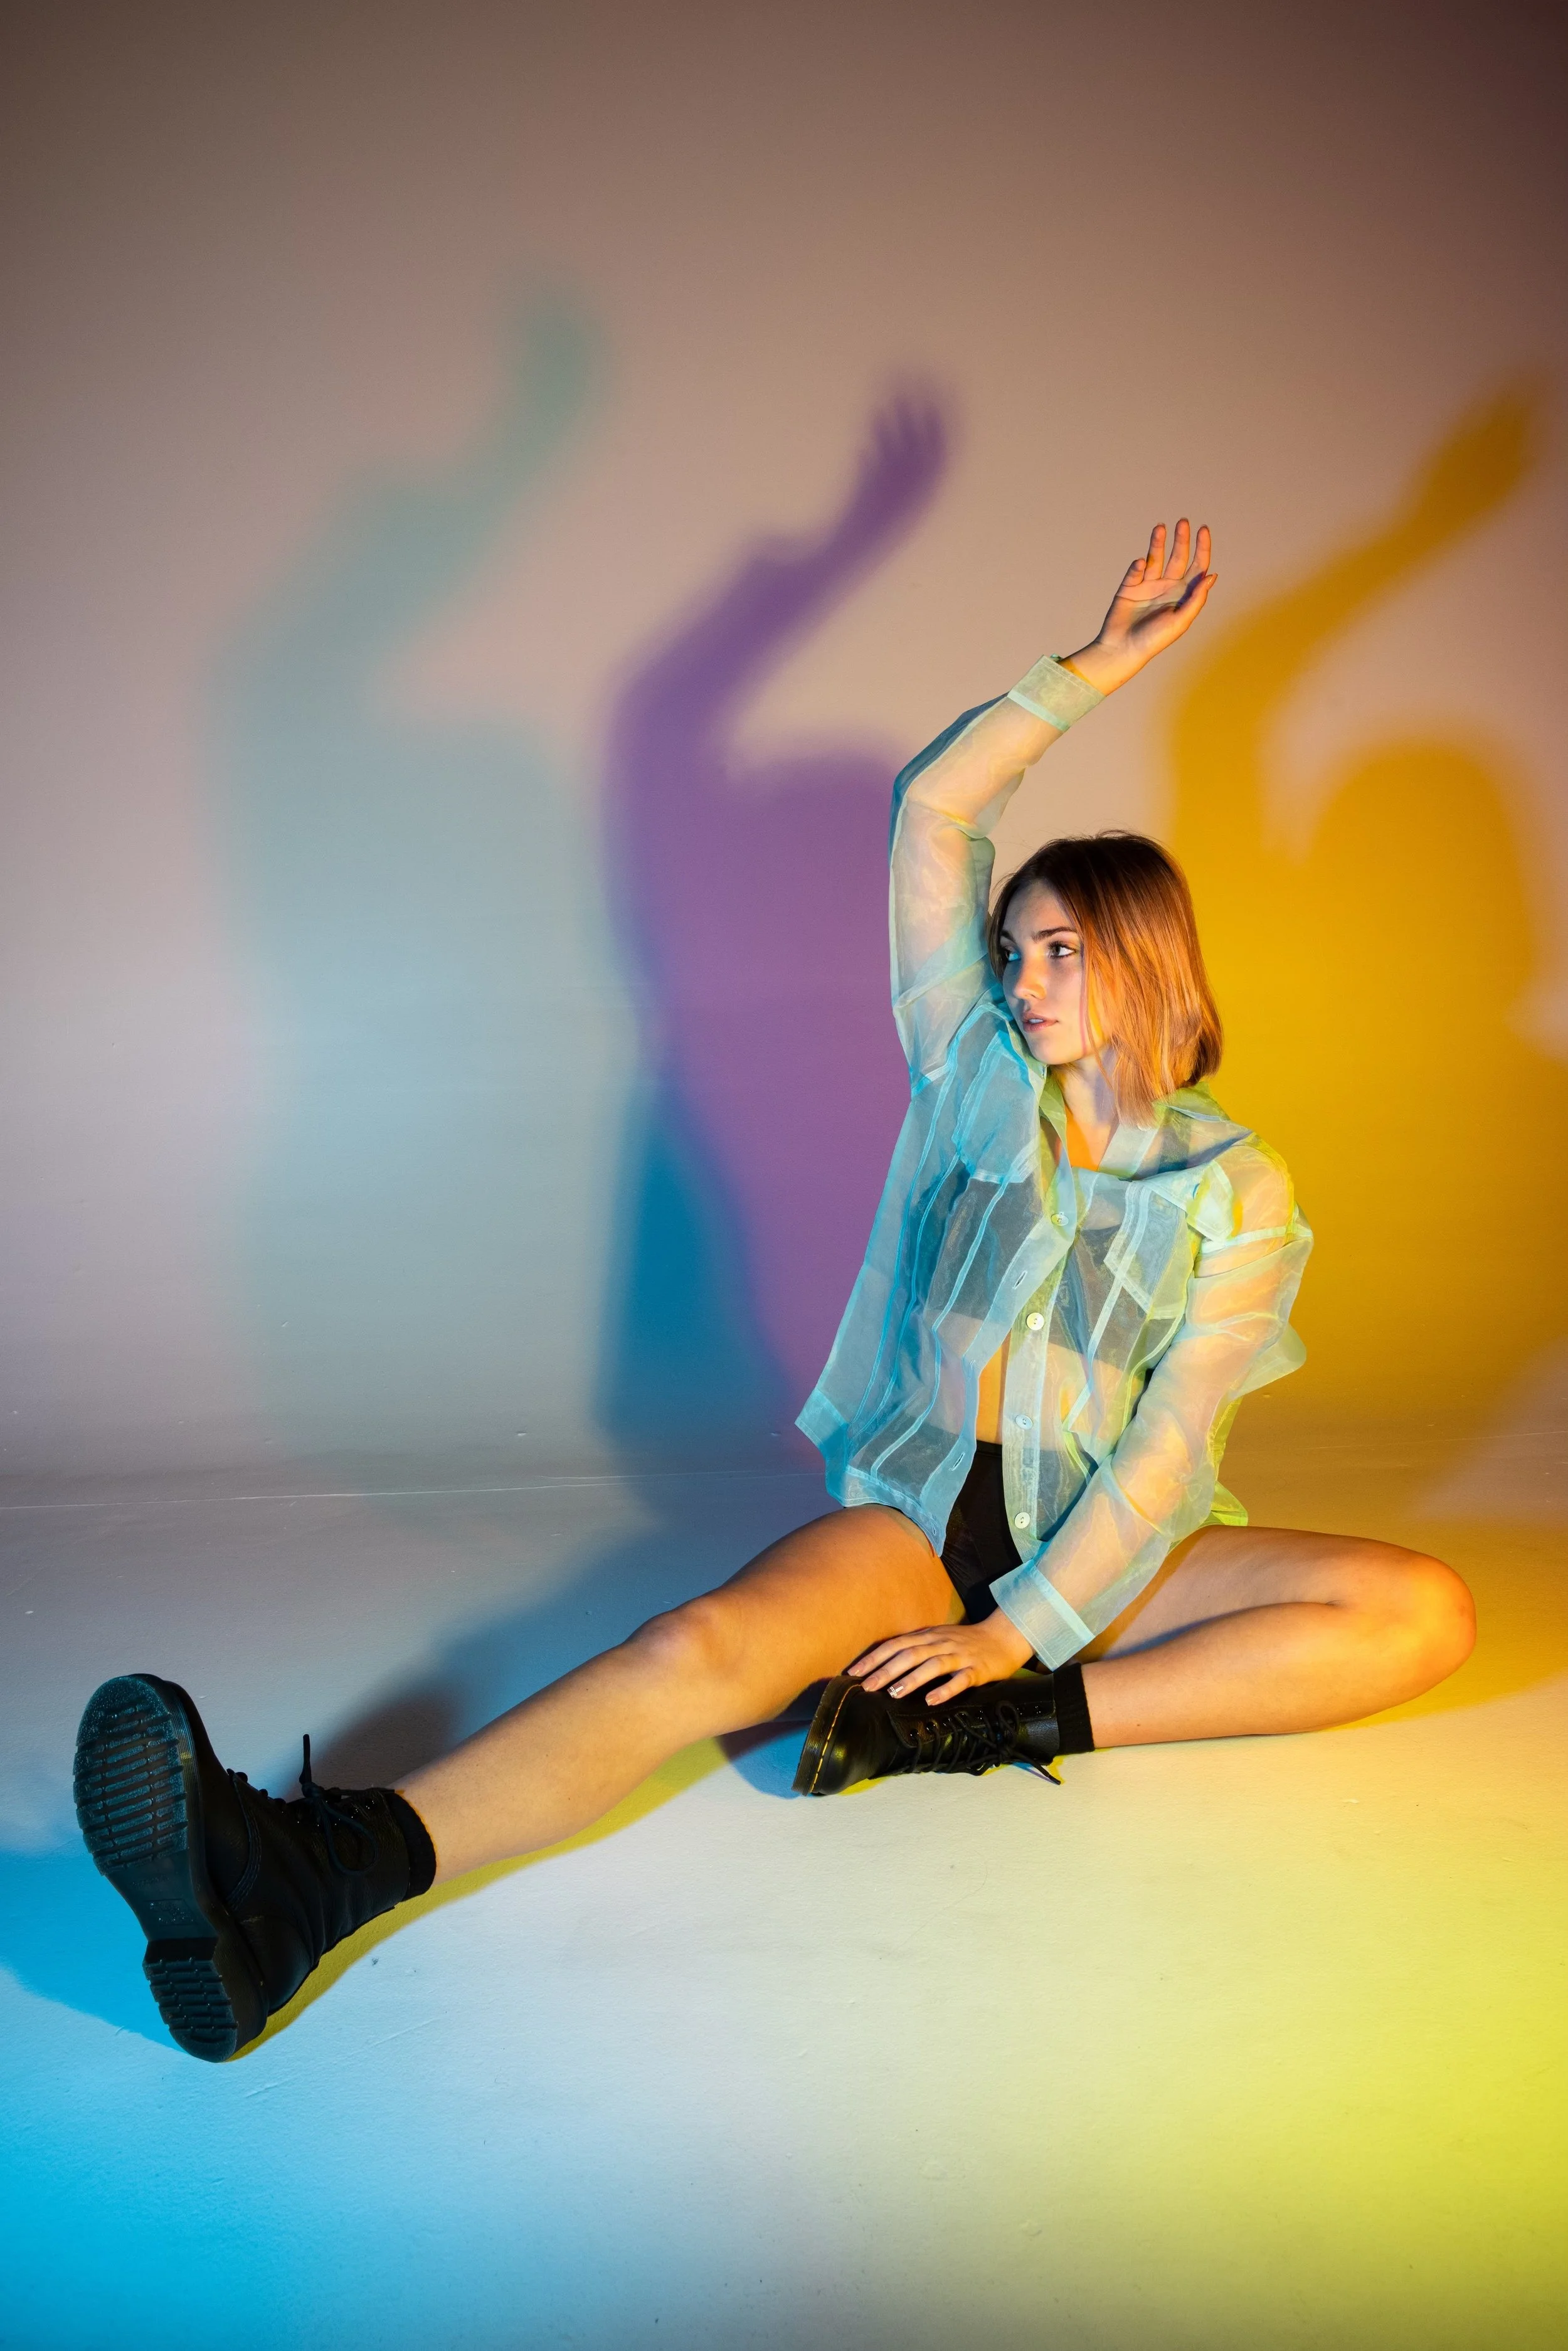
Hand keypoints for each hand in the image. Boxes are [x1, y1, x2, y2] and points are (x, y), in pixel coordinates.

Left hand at [848, 1609, 1034, 1706]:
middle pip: (909, 1654)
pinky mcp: (977, 1670)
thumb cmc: (966, 1642)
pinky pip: (961, 1680)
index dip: (875, 1657)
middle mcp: (941, 1643)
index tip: (854, 1672)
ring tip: (893, 1693)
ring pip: (932, 1665)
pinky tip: (931, 1700)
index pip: (896, 1644)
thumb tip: (885, 1663)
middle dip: (886, 1670)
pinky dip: (945, 1689)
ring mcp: (960, 1656)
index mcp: (929, 1636)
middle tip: (866, 1686)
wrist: (1004, 1637)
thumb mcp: (938, 1638)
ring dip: (912, 1679)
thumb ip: (916, 1648)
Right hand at [1066, 519, 1216, 695]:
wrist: (1122, 649)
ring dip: (1158, 542)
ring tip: (1160, 528)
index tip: (1203, 530)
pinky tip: (1140, 563)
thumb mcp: (1180, 620)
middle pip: (1178, 556)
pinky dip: (1138, 565)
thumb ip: (1197, 599)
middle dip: (1181, 539)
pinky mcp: (1129, 586)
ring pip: (1156, 557)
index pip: (1197, 567)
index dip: (1202, 548)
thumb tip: (1212, 575)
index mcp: (1183, 594)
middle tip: (1183, 522)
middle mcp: (1167, 587)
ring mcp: (1148, 585)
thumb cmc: (1154, 640)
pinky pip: (1135, 570)